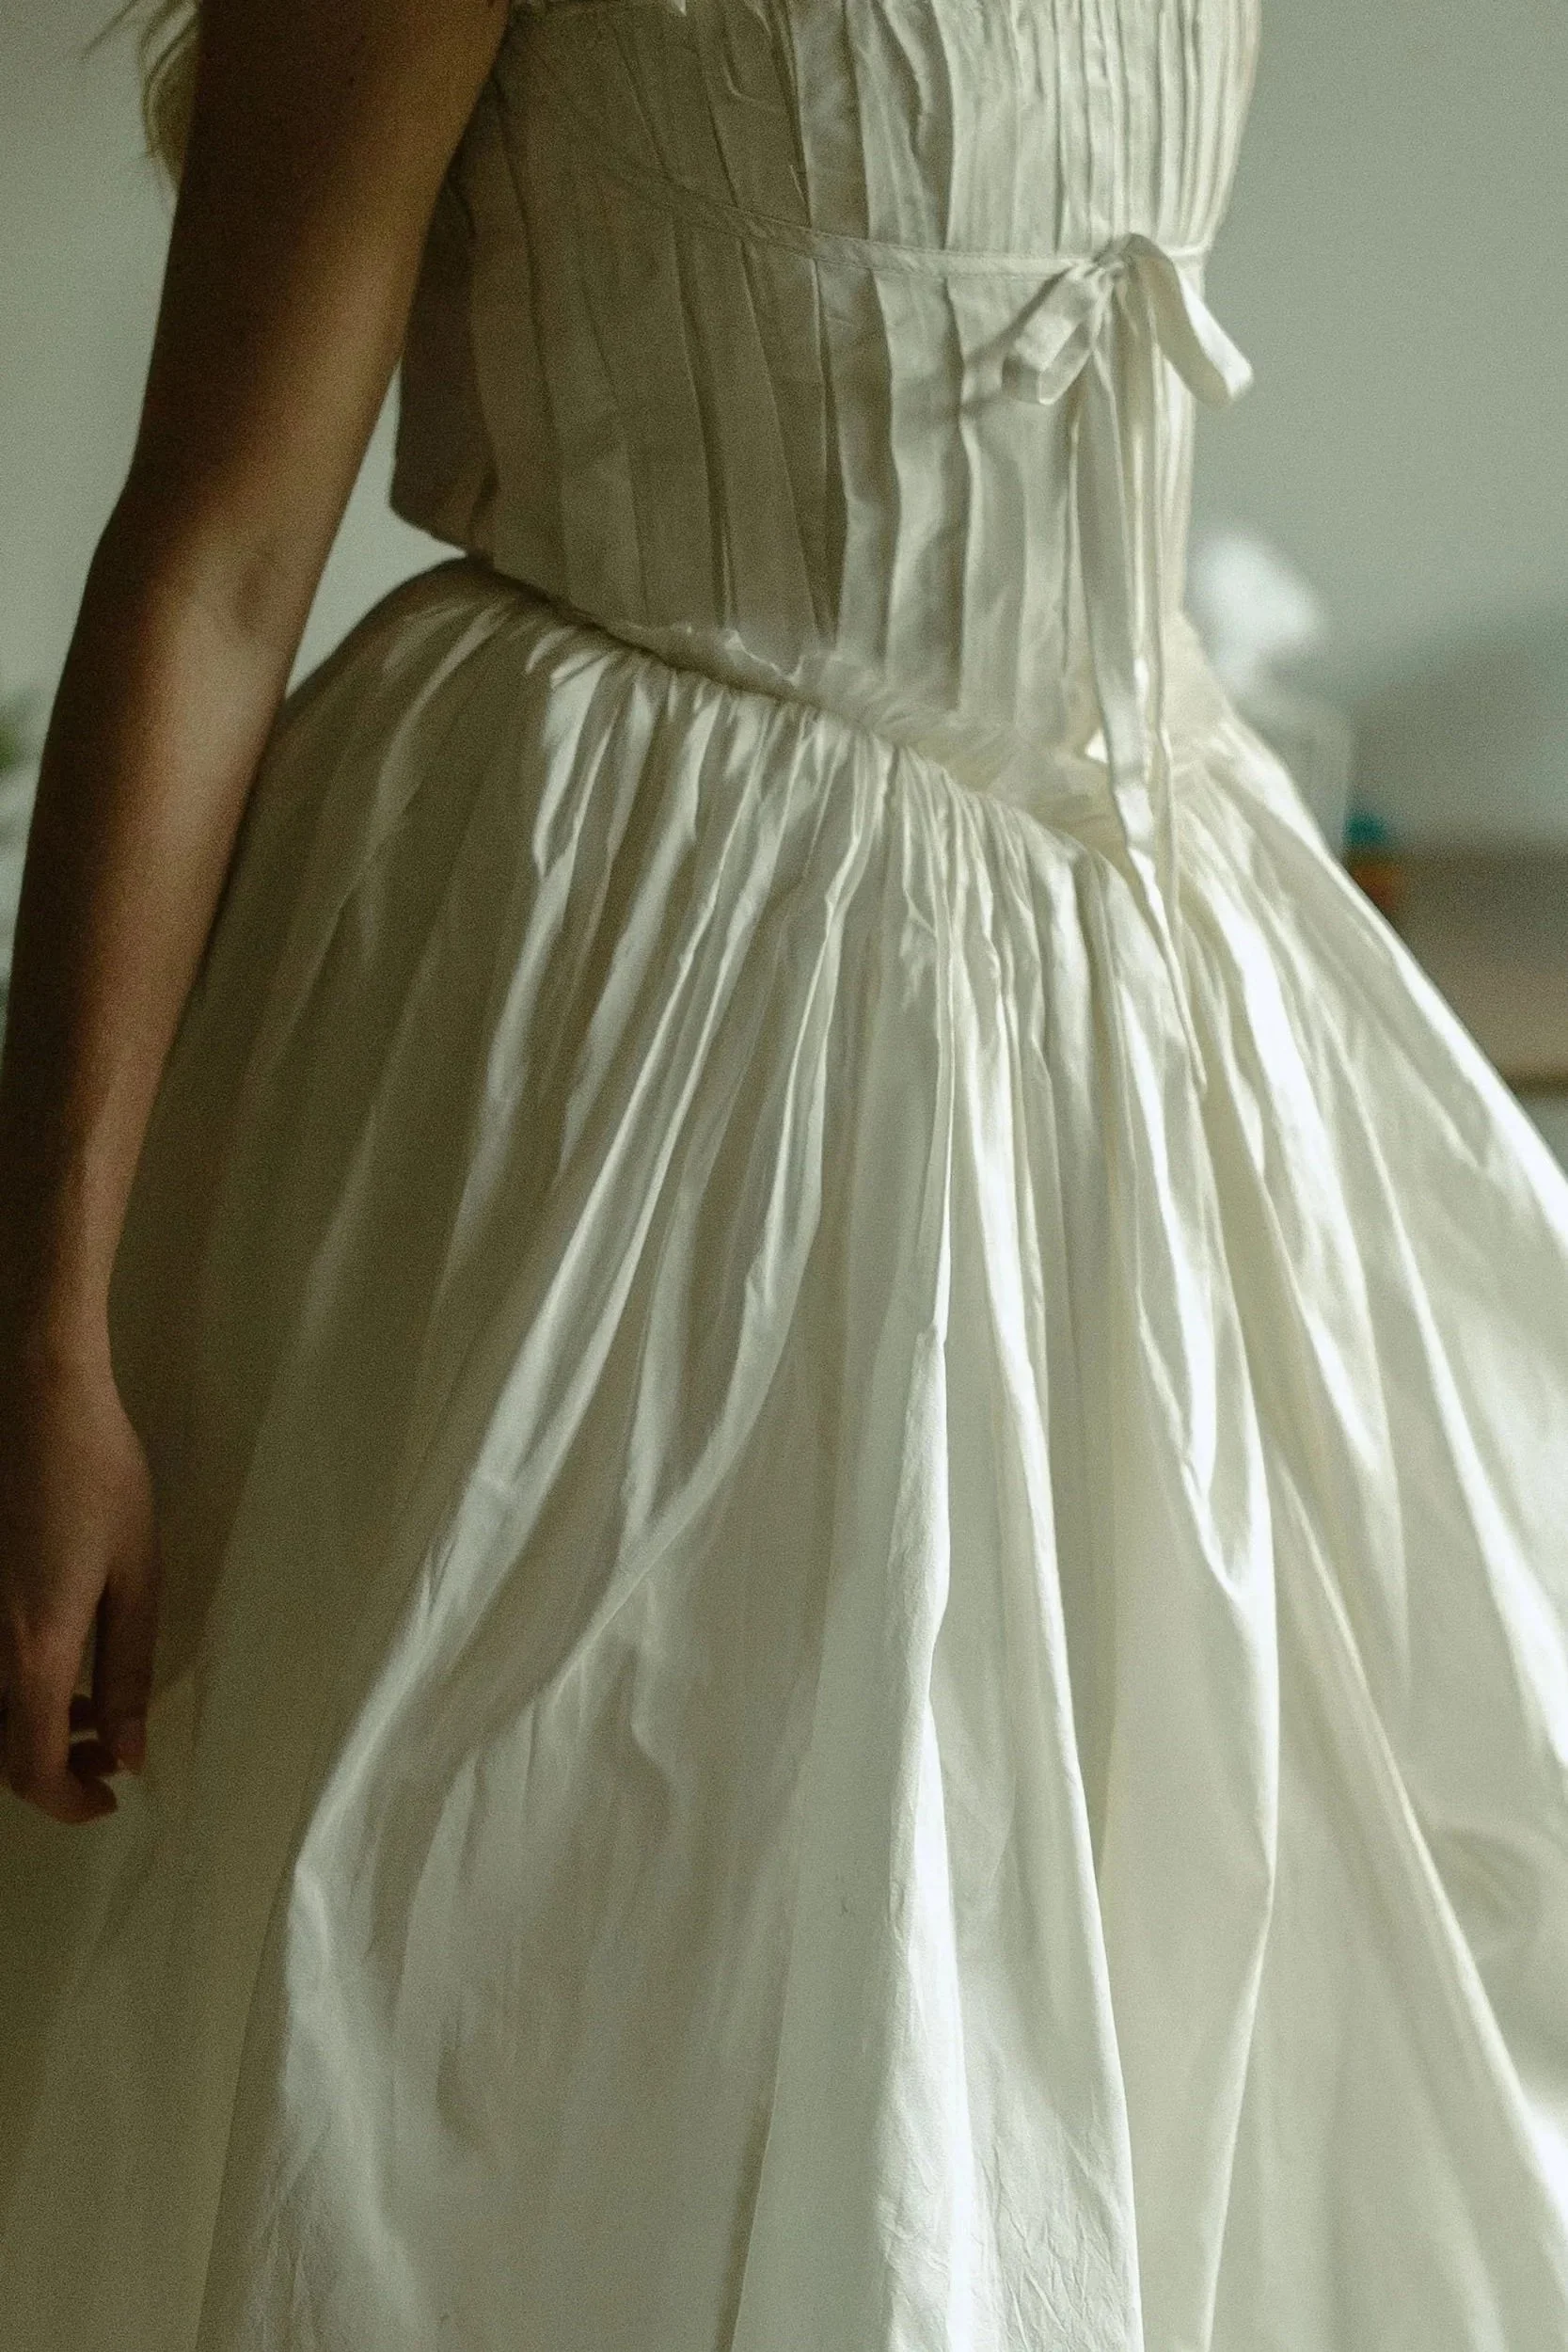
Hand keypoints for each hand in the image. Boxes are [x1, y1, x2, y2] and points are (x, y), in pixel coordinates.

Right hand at [0, 1320, 161, 1823]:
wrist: (43, 1409)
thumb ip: (130, 1671)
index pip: (33, 1767)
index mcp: (35, 1650)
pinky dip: (24, 1689)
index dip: (69, 1802)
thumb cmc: (102, 1483)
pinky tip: (65, 1667)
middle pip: (5, 1749)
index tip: (109, 1800)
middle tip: (112, 1760)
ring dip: (42, 1729)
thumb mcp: (138, 1577)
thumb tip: (128, 1752)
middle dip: (57, 1771)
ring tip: (102, 1714)